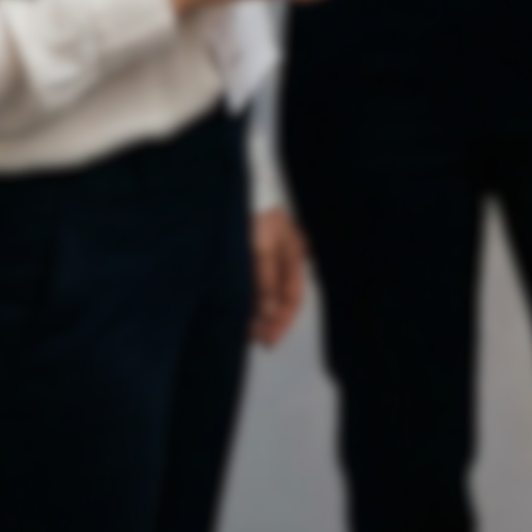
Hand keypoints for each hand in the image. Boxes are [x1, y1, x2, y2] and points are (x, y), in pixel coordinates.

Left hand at [250, 208, 307, 348]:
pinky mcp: (250, 254)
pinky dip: (248, 299)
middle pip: (280, 297)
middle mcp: (282, 259)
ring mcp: (266, 256)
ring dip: (257, 312)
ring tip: (242, 328)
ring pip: (266, 292)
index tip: (268, 342)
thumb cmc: (256, 216)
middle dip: (269, 321)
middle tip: (252, 339)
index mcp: (293, 257)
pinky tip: (238, 308)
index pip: (294, 297)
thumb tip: (269, 315)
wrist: (240, 188)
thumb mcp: (262, 250)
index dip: (283, 322)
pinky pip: (253, 283)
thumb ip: (266, 283)